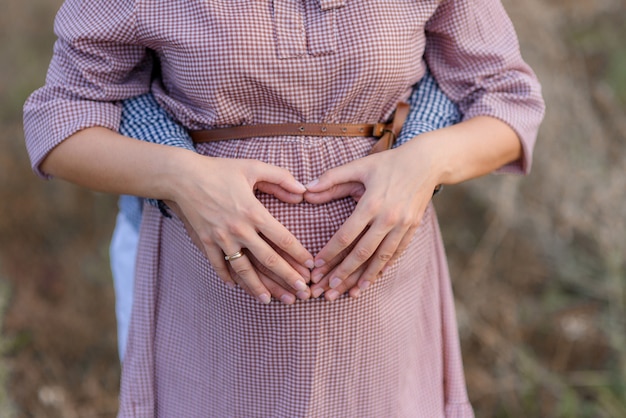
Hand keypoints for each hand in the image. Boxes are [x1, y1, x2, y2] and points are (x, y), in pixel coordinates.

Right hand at [167, 154, 313, 303]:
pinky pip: (218, 265)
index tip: (311, 266)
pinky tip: (236, 287)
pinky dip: (227, 277)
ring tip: (269, 300)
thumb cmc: (219, 170)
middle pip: (268, 259)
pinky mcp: (205, 241)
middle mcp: (239, 229)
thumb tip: (303, 191)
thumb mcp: (252, 167)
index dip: (299, 254)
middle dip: (287, 278)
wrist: (182, 176)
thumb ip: (280, 177)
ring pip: (243, 269)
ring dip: (258, 287)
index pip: (283, 239)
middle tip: (302, 293)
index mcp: (254, 212)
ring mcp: (221, 238)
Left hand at [304, 140, 440, 298]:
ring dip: (365, 278)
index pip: (346, 235)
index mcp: (371, 203)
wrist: (426, 162)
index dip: (330, 252)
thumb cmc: (388, 163)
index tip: (315, 266)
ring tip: (351, 294)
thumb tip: (305, 189)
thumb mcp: (359, 165)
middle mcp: (388, 218)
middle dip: (343, 274)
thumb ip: (331, 178)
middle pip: (362, 253)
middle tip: (327, 291)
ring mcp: (403, 225)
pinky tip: (374, 279)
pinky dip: (385, 268)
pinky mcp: (413, 229)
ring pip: (381, 259)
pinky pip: (397, 254)